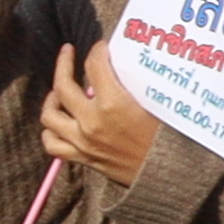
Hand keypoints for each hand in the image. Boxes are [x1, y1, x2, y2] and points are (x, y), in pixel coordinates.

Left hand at [39, 41, 166, 192]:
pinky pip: (53, 144)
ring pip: (50, 115)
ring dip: (52, 98)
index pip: (95, 66)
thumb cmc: (172, 138)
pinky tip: (59, 122)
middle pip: (64, 85)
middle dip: (64, 63)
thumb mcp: (158, 104)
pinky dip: (50, 131)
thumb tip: (124, 65)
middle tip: (68, 52)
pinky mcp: (83, 157)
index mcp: (114, 104)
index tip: (101, 46)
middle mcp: (92, 122)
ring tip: (60, 89)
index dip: (97, 51)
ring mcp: (83, 141)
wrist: (171, 176)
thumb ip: (136, 85)